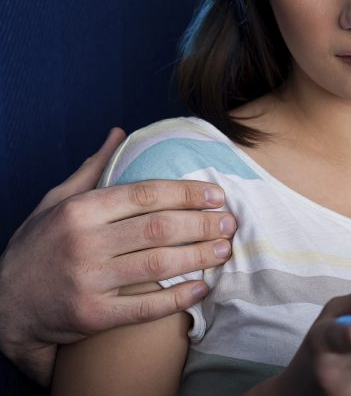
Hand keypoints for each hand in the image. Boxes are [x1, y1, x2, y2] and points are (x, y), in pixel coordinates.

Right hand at [0, 128, 236, 385]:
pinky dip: (178, 298)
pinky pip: (145, 307)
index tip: (217, 194)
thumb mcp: (56, 202)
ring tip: (224, 250)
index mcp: (80, 210)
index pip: (145, 194)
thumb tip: (120, 133)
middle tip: (230, 222)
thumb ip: (93, 169)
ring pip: (157, 265)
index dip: (187, 193)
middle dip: (202, 224)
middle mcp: (85, 243)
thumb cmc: (37, 247)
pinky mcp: (93, 315)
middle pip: (158, 228)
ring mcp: (89, 281)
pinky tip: (202, 288)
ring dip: (198, 256)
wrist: (3, 305)